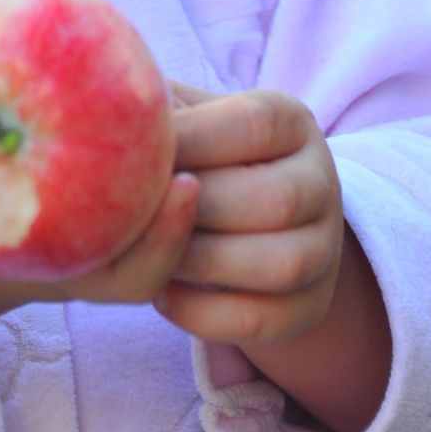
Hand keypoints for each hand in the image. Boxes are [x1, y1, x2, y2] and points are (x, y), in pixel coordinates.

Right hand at [0, 102, 200, 343]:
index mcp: (56, 271)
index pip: (134, 274)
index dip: (168, 239)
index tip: (188, 187)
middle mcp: (88, 252)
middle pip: (163, 237)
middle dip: (193, 194)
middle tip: (199, 124)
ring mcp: (93, 227)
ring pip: (155, 200)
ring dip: (176, 154)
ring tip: (182, 89)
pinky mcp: (89, 193)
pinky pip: (129, 166)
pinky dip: (139, 128)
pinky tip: (135, 65)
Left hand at [153, 82, 344, 345]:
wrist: (232, 216)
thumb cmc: (190, 154)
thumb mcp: (182, 117)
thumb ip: (154, 111)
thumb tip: (105, 111)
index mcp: (291, 121)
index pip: (254, 125)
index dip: (191, 140)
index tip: (131, 151)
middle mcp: (322, 181)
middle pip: (273, 201)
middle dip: (193, 214)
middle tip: (133, 217)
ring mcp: (325, 248)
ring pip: (280, 265)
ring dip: (202, 265)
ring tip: (151, 259)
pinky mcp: (310, 306)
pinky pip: (264, 320)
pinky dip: (206, 314)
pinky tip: (163, 297)